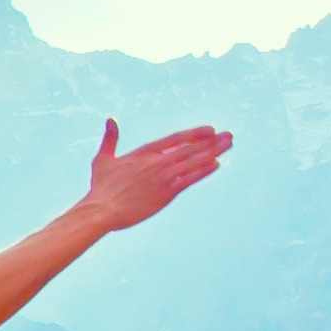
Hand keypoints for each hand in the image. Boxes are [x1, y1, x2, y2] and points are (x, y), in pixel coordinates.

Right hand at [71, 118, 231, 232]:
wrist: (102, 210)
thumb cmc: (101, 187)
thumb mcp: (103, 159)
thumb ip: (110, 139)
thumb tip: (110, 120)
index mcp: (144, 153)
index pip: (175, 139)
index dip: (194, 133)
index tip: (211, 129)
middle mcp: (156, 162)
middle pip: (189, 148)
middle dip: (211, 141)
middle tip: (229, 135)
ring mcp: (162, 177)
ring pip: (193, 161)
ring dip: (213, 152)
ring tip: (228, 144)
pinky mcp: (165, 193)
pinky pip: (189, 179)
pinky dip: (203, 171)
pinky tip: (216, 164)